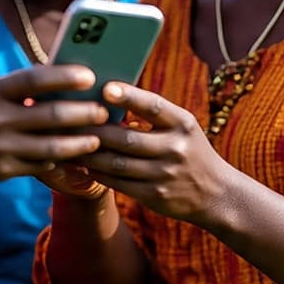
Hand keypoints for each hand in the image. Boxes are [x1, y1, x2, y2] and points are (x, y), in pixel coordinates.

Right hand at [0, 65, 108, 194]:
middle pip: (52, 115)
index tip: (89, 75)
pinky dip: (58, 161)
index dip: (65, 76)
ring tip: (97, 138)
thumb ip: (5, 88)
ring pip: (52, 146)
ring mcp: (0, 148)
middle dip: (84, 113)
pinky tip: (72, 157)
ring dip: (80, 142)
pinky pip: (39, 166)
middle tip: (104, 110)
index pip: (34, 79)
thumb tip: (44, 78)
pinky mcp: (2, 171)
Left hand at [72, 82, 225, 224]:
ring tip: (67, 144)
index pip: (154, 106)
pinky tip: (84, 165)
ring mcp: (164, 174)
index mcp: (183, 124)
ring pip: (117, 163)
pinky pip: (118, 183)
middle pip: (127, 138)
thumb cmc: (190, 151)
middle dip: (95, 130)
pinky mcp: (155, 196)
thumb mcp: (183, 128)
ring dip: (89, 154)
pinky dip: (98, 173)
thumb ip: (154, 113)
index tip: (105, 88)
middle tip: (68, 121)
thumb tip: (108, 94)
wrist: (217, 194)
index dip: (130, 97)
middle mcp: (175, 149)